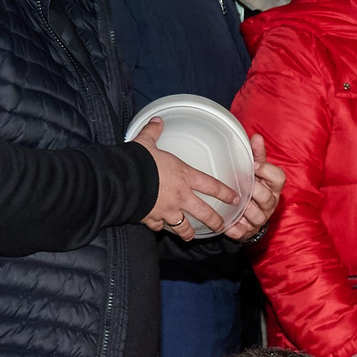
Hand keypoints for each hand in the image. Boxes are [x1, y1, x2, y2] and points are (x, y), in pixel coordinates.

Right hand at [133, 117, 230, 240]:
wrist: (121, 181)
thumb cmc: (138, 161)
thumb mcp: (146, 142)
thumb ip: (154, 132)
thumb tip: (156, 120)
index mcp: (184, 176)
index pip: (212, 186)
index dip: (226, 193)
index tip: (236, 199)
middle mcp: (180, 196)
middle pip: (204, 212)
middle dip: (216, 221)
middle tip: (221, 226)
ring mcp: (167, 210)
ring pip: (184, 227)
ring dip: (188, 232)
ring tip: (191, 236)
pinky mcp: (153, 219)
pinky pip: (159, 227)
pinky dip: (160, 227)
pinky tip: (161, 228)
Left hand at [228, 157, 285, 241]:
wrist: (247, 216)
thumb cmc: (253, 187)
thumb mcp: (256, 171)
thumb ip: (257, 155)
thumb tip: (256, 137)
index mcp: (273, 187)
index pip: (279, 178)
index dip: (267, 171)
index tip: (253, 166)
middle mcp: (270, 204)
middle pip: (266, 197)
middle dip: (253, 190)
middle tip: (239, 182)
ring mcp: (260, 219)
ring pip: (257, 216)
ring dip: (245, 209)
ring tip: (235, 203)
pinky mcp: (248, 231)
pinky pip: (242, 231)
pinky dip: (233, 227)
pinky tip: (226, 221)